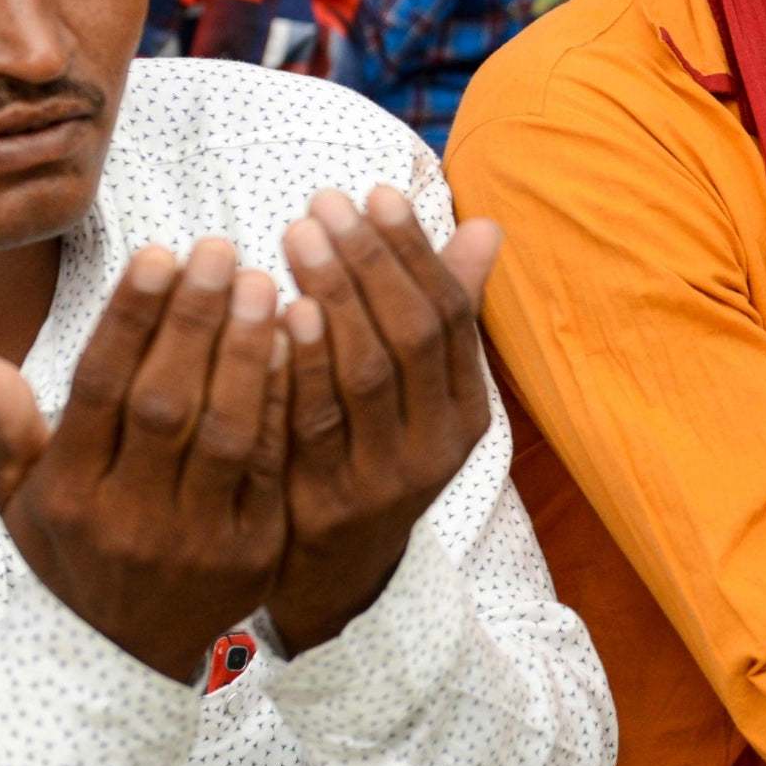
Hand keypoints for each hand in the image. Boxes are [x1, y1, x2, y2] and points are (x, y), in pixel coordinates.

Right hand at [0, 244, 289, 682]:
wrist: (123, 657)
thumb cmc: (73, 551)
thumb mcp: (21, 501)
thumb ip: (4, 430)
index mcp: (69, 494)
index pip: (100, 391)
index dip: (130, 320)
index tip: (158, 253)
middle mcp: (128, 515)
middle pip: (165, 404)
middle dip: (195, 321)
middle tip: (222, 250)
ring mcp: (193, 536)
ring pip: (226, 432)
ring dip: (248, 353)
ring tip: (265, 284)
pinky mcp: (252, 548)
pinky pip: (273, 464)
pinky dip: (285, 402)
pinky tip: (299, 343)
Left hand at [268, 188, 499, 655]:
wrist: (336, 572)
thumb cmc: (377, 450)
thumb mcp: (423, 391)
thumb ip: (447, 311)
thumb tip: (486, 226)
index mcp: (466, 412)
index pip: (449, 316)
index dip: (415, 251)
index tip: (377, 193)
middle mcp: (437, 446)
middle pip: (410, 338)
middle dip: (369, 262)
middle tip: (325, 203)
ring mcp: (383, 478)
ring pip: (365, 374)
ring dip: (332, 296)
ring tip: (299, 234)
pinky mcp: (326, 502)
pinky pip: (314, 422)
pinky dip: (300, 363)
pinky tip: (278, 312)